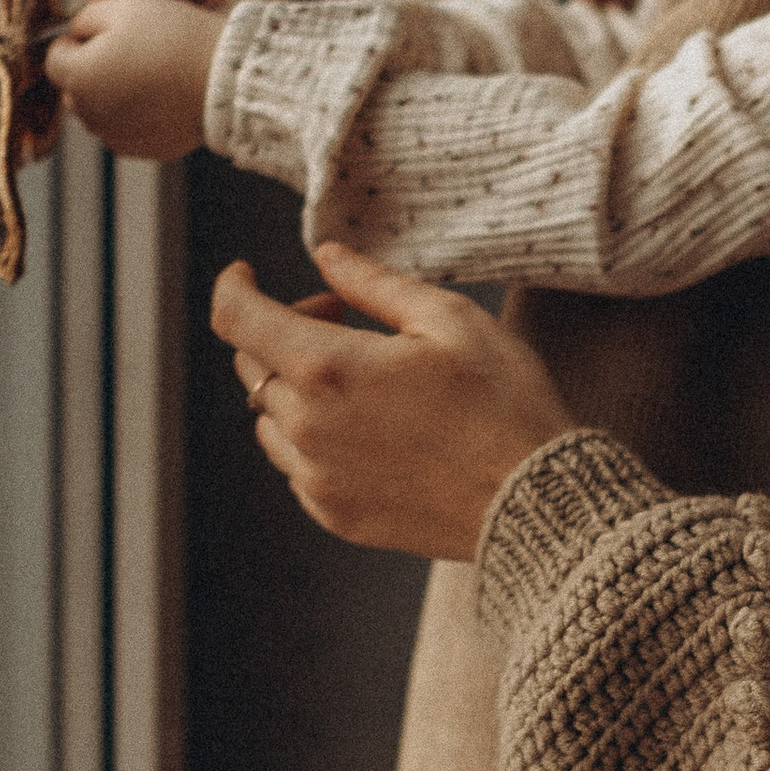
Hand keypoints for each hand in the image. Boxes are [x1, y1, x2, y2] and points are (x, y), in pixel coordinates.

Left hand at [47, 0, 223, 155]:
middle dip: (92, 67)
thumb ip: (85, 15)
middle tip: (132, 49)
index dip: (77, 38)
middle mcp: (89, 115)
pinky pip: (126, 127)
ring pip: (100, 109)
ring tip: (151, 72)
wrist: (226, 79)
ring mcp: (116, 137)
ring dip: (113, 91)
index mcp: (77, 77)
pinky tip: (161, 96)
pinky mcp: (143, 149)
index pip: (54, 56)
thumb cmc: (176, 38)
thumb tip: (74, 30)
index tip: (106, 30)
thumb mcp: (125, 7)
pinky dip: (136, 113)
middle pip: (75, 86)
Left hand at [211, 242, 574, 556]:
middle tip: (342, 317)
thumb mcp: (451, 319)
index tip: (247, 273)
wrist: (537, 503)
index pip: (237, 318)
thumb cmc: (505, 404)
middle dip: (285, 328)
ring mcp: (317, 478)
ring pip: (269, 416)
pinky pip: (297, 464)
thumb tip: (327, 256)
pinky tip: (370, 426)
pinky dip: (314, 435)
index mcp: (329, 368)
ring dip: (295, 385)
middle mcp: (307, 427)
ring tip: (360, 376)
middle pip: (252, 364)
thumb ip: (375, 284)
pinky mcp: (335, 514)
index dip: (233, 285)